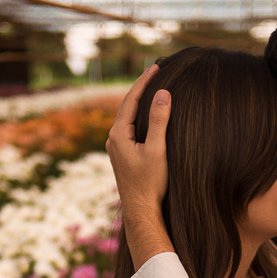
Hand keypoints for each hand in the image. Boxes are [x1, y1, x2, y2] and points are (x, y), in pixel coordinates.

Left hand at [106, 65, 170, 211]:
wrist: (140, 210)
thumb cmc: (150, 183)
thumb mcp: (157, 150)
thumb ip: (159, 121)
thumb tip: (163, 93)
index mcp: (118, 134)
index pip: (131, 99)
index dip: (144, 81)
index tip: (156, 66)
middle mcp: (113, 139)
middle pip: (127, 105)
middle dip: (141, 88)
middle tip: (155, 70)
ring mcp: (116, 148)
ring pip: (128, 116)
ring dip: (139, 101)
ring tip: (152, 87)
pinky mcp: (122, 155)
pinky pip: (130, 127)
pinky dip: (139, 115)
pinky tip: (148, 115)